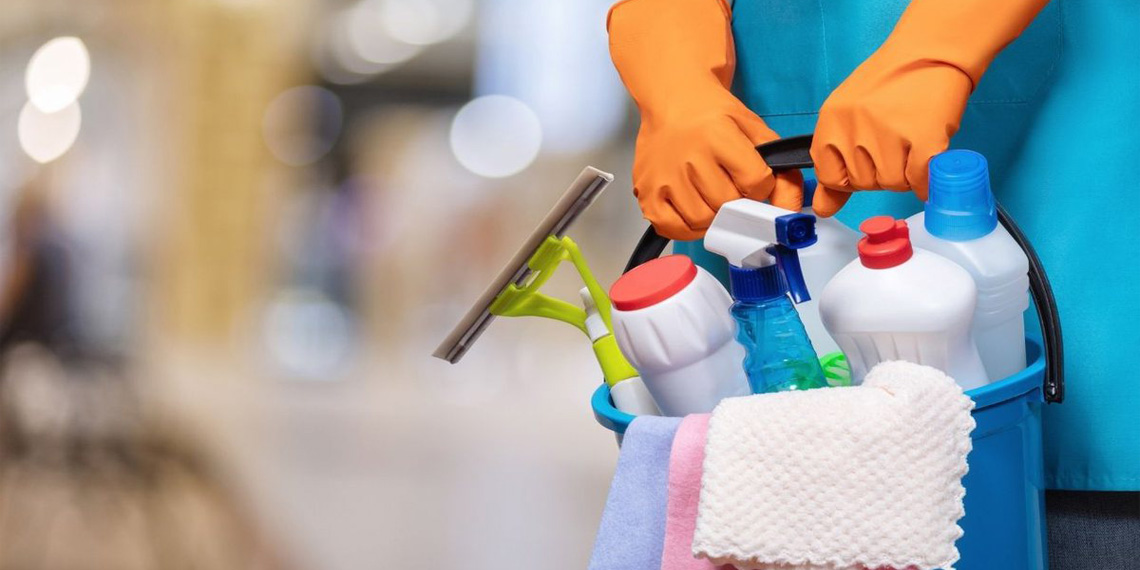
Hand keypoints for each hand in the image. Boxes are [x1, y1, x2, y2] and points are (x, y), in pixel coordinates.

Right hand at [633, 91, 803, 240]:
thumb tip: (789, 209)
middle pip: (728, 204)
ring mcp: (663, 176)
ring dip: (714, 215)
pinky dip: (687, 227)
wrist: (672, 100)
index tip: (752, 176)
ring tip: (711, 195)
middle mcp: (687, 156)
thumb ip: (780, 169)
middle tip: (731, 185)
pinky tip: (692, 209)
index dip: (760, 185)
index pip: (756, 182)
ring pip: (703, 220)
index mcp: (717, 135)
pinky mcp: (647, 192)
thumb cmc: (711, 116)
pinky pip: (672, 228)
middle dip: (737, 201)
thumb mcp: (754, 131)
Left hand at [809, 51, 972, 216]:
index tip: (865, 163)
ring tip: (912, 143)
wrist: (931, 50)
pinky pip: (919, 180)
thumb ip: (833, 159)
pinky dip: (925, 179)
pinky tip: (927, 159)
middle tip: (896, 142)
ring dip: (905, 173)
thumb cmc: (890, 83)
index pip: (829, 176)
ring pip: (892, 184)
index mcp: (832, 119)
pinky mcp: (924, 137)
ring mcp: (889, 132)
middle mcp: (855, 126)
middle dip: (881, 172)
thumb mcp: (848, 114)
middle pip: (864, 183)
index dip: (849, 177)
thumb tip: (821, 209)